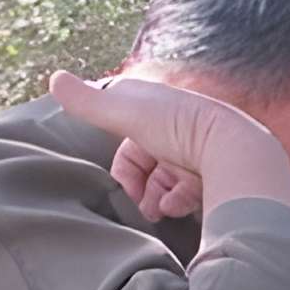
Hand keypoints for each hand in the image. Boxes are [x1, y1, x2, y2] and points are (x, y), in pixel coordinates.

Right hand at [56, 70, 289, 211]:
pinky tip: (175, 209)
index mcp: (156, 106)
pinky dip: (176, 203)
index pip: (124, 129)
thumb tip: (54, 79)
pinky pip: (186, 193)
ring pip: (162, 180)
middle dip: (136, 183)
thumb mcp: (127, 112)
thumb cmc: (179, 126)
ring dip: (153, 197)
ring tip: (156, 210)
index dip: (119, 157)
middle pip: (143, 160)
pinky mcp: (212, 175)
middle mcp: (177, 126)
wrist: (235, 151)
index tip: (120, 176)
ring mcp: (196, 151)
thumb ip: (89, 102)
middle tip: (137, 200)